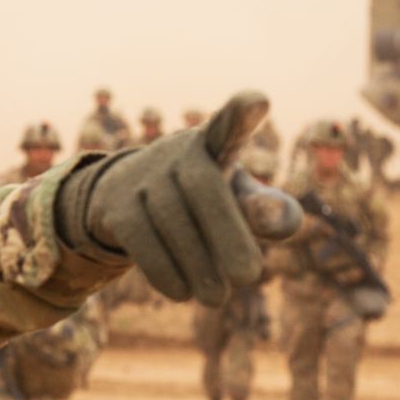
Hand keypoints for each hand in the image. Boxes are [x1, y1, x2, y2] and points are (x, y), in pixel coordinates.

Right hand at [82, 92, 296, 305]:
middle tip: (250, 278)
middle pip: (204, 187)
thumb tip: (284, 222)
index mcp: (215, 145)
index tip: (258, 100)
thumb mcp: (239, 202)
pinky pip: (140, 240)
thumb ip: (268, 211)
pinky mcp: (115, 206)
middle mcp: (177, 152)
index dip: (242, 113)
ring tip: (217, 298)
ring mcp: (142, 176)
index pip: (230, 125)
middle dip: (227, 233)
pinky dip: (164, 271)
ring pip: (173, 221)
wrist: (128, 197)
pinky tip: (182, 294)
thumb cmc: (203, 200)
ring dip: (198, 265)